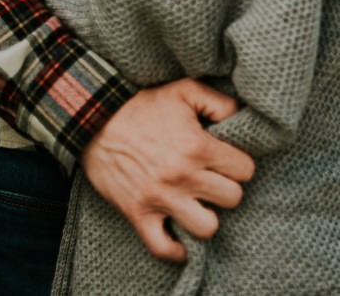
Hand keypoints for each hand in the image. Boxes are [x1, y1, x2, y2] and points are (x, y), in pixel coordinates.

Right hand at [79, 79, 254, 262]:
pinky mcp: (138, 214)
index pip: (245, 170)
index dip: (238, 164)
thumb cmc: (141, 104)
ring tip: (198, 204)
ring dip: (206, 216)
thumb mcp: (184, 90)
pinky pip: (163, 248)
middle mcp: (182, 176)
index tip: (226, 161)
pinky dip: (175, 249)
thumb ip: (220, 102)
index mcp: (197, 146)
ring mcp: (160, 198)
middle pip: (232, 199)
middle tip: (212, 180)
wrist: (94, 117)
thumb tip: (241, 119)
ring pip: (207, 228)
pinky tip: (180, 234)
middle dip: (226, 188)